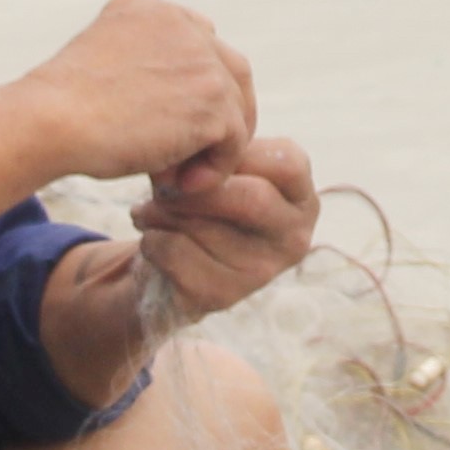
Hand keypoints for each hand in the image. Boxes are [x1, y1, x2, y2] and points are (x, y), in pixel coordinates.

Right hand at [29, 0, 254, 180]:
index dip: (192, 92)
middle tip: (188, 161)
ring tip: (172, 178)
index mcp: (148, 8)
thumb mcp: (100, 71)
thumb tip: (178, 112)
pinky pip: (235, 140)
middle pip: (229, 71)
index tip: (167, 129)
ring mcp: (201, 57)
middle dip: (216, 119)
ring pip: (235, 108)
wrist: (48, 121)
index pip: (197, 46)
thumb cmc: (59, 113)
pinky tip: (177, 185)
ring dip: (210, 148)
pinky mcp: (212, 97)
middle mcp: (180, 22)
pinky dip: (213, 169)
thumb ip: (140, 72)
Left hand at [132, 135, 317, 322]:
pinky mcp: (223, 295)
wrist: (176, 267)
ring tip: (148, 209)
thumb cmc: (205, 203)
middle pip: (252, 198)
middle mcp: (293, 237)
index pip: (287, 162)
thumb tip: (189, 157)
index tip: (199, 157)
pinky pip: (177, 253)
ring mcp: (262, 271)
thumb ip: (219, 155)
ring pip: (206, 226)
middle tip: (162, 186)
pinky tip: (151, 237)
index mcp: (301, 199)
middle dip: (197, 187)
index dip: (237, 154)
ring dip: (162, 212)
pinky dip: (152, 239)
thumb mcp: (221, 171)